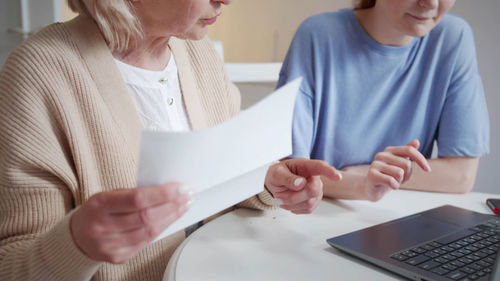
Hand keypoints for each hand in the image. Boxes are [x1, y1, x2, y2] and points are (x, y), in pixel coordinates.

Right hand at [70, 183, 192, 263]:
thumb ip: (132, 193)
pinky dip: (161, 229)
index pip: (137, 199)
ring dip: (171, 217)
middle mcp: (101, 227)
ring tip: (183, 206)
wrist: (76, 237)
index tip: (179, 188)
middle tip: (187, 196)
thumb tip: (166, 190)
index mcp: (99, 205)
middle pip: (146, 217)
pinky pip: (146, 243)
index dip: (162, 194)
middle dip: (172, 205)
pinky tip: (170, 219)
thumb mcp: (107, 195)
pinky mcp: (118, 257)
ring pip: (149, 232)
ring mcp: (109, 245)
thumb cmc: (97, 212)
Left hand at [265, 158, 341, 213]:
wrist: (277, 183)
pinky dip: (294, 208)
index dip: (330, 172)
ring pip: (309, 203)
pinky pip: (307, 209)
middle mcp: (315, 178)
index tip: (337, 177)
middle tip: (280, 194)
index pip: (320, 167)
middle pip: (312, 190)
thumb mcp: (276, 173)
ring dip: (291, 203)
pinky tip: (289, 200)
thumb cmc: (278, 174)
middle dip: (293, 196)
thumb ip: (287, 178)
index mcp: (306, 166)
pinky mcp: (314, 202)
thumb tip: (301, 183)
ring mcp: (317, 191)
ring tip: (283, 196)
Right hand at [363, 139, 430, 200]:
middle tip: (399, 180)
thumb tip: (416, 141)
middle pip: (406, 164)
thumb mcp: (400, 165)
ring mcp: (375, 164)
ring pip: (399, 173)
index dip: (420, 159)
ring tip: (392, 182)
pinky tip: (389, 186)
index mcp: (389, 150)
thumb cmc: (388, 176)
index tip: (428, 170)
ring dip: (400, 182)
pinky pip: (391, 181)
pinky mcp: (371, 175)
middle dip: (407, 176)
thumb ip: (408, 153)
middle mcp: (381, 155)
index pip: (409, 150)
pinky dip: (394, 186)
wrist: (371, 188)